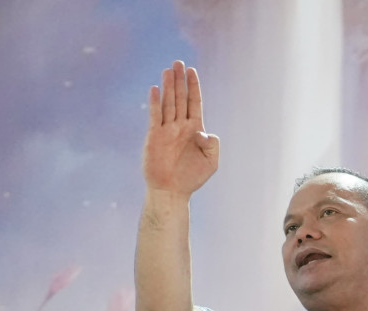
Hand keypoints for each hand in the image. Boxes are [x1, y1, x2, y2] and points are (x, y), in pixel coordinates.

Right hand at [143, 60, 219, 196]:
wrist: (172, 191)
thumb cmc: (192, 178)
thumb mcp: (211, 162)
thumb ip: (212, 145)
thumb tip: (203, 131)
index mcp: (195, 129)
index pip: (194, 103)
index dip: (194, 87)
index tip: (192, 71)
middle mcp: (180, 126)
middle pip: (180, 98)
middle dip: (180, 81)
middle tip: (179, 62)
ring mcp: (167, 130)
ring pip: (168, 103)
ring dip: (168, 87)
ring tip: (168, 70)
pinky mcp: (155, 136)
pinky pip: (155, 116)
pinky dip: (156, 102)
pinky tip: (155, 89)